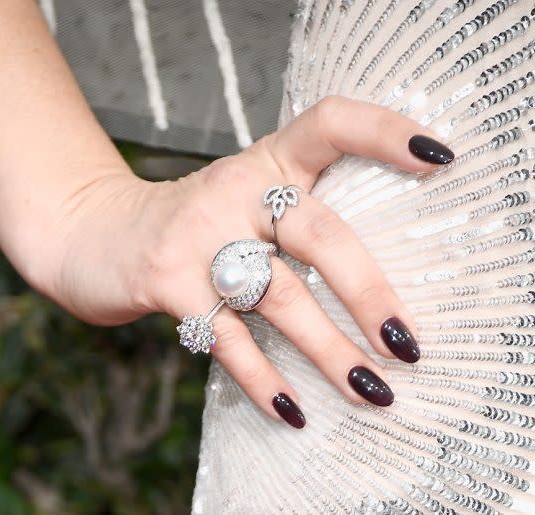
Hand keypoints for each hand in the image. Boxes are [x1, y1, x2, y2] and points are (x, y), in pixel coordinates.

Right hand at [40, 96, 454, 427]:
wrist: (94, 232)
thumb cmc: (193, 226)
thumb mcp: (243, 201)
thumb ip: (299, 220)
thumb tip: (386, 289)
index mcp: (266, 162)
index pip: (329, 123)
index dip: (385, 131)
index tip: (440, 159)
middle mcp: (235, 190)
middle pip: (317, 232)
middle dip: (368, 291)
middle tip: (407, 346)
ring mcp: (198, 236)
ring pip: (277, 296)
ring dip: (328, 349)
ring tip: (371, 391)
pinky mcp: (166, 281)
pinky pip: (227, 339)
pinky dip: (263, 379)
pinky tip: (294, 411)